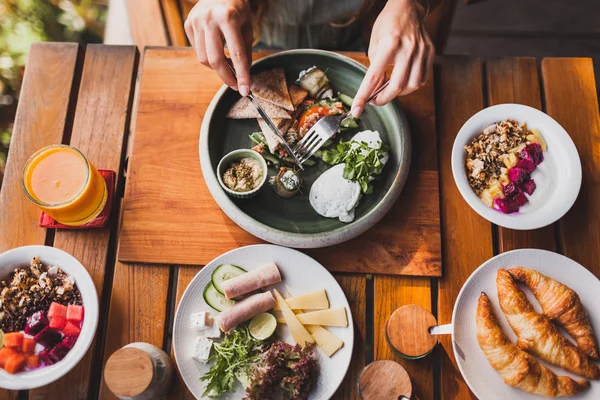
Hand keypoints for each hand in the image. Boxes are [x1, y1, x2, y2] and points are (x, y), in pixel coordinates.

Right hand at [184, 0, 252, 95]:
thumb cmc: (237, 7)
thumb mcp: (248, 27)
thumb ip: (245, 52)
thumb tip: (243, 77)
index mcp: (228, 18)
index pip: (237, 54)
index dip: (242, 75)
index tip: (245, 90)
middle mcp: (209, 19)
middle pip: (215, 60)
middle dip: (226, 77)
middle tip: (235, 85)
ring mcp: (195, 21)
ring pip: (203, 58)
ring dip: (217, 68)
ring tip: (228, 66)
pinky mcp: (188, 24)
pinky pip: (197, 49)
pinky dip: (208, 56)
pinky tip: (217, 50)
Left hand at [351, 0, 433, 116]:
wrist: (408, 8)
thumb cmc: (387, 25)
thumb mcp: (374, 45)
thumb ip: (375, 69)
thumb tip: (376, 91)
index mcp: (389, 45)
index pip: (373, 78)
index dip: (364, 96)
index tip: (357, 110)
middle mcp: (407, 48)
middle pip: (396, 86)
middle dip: (384, 99)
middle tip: (376, 100)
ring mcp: (421, 51)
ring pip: (412, 85)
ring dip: (399, 93)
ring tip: (390, 88)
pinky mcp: (430, 53)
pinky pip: (423, 78)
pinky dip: (412, 85)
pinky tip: (404, 81)